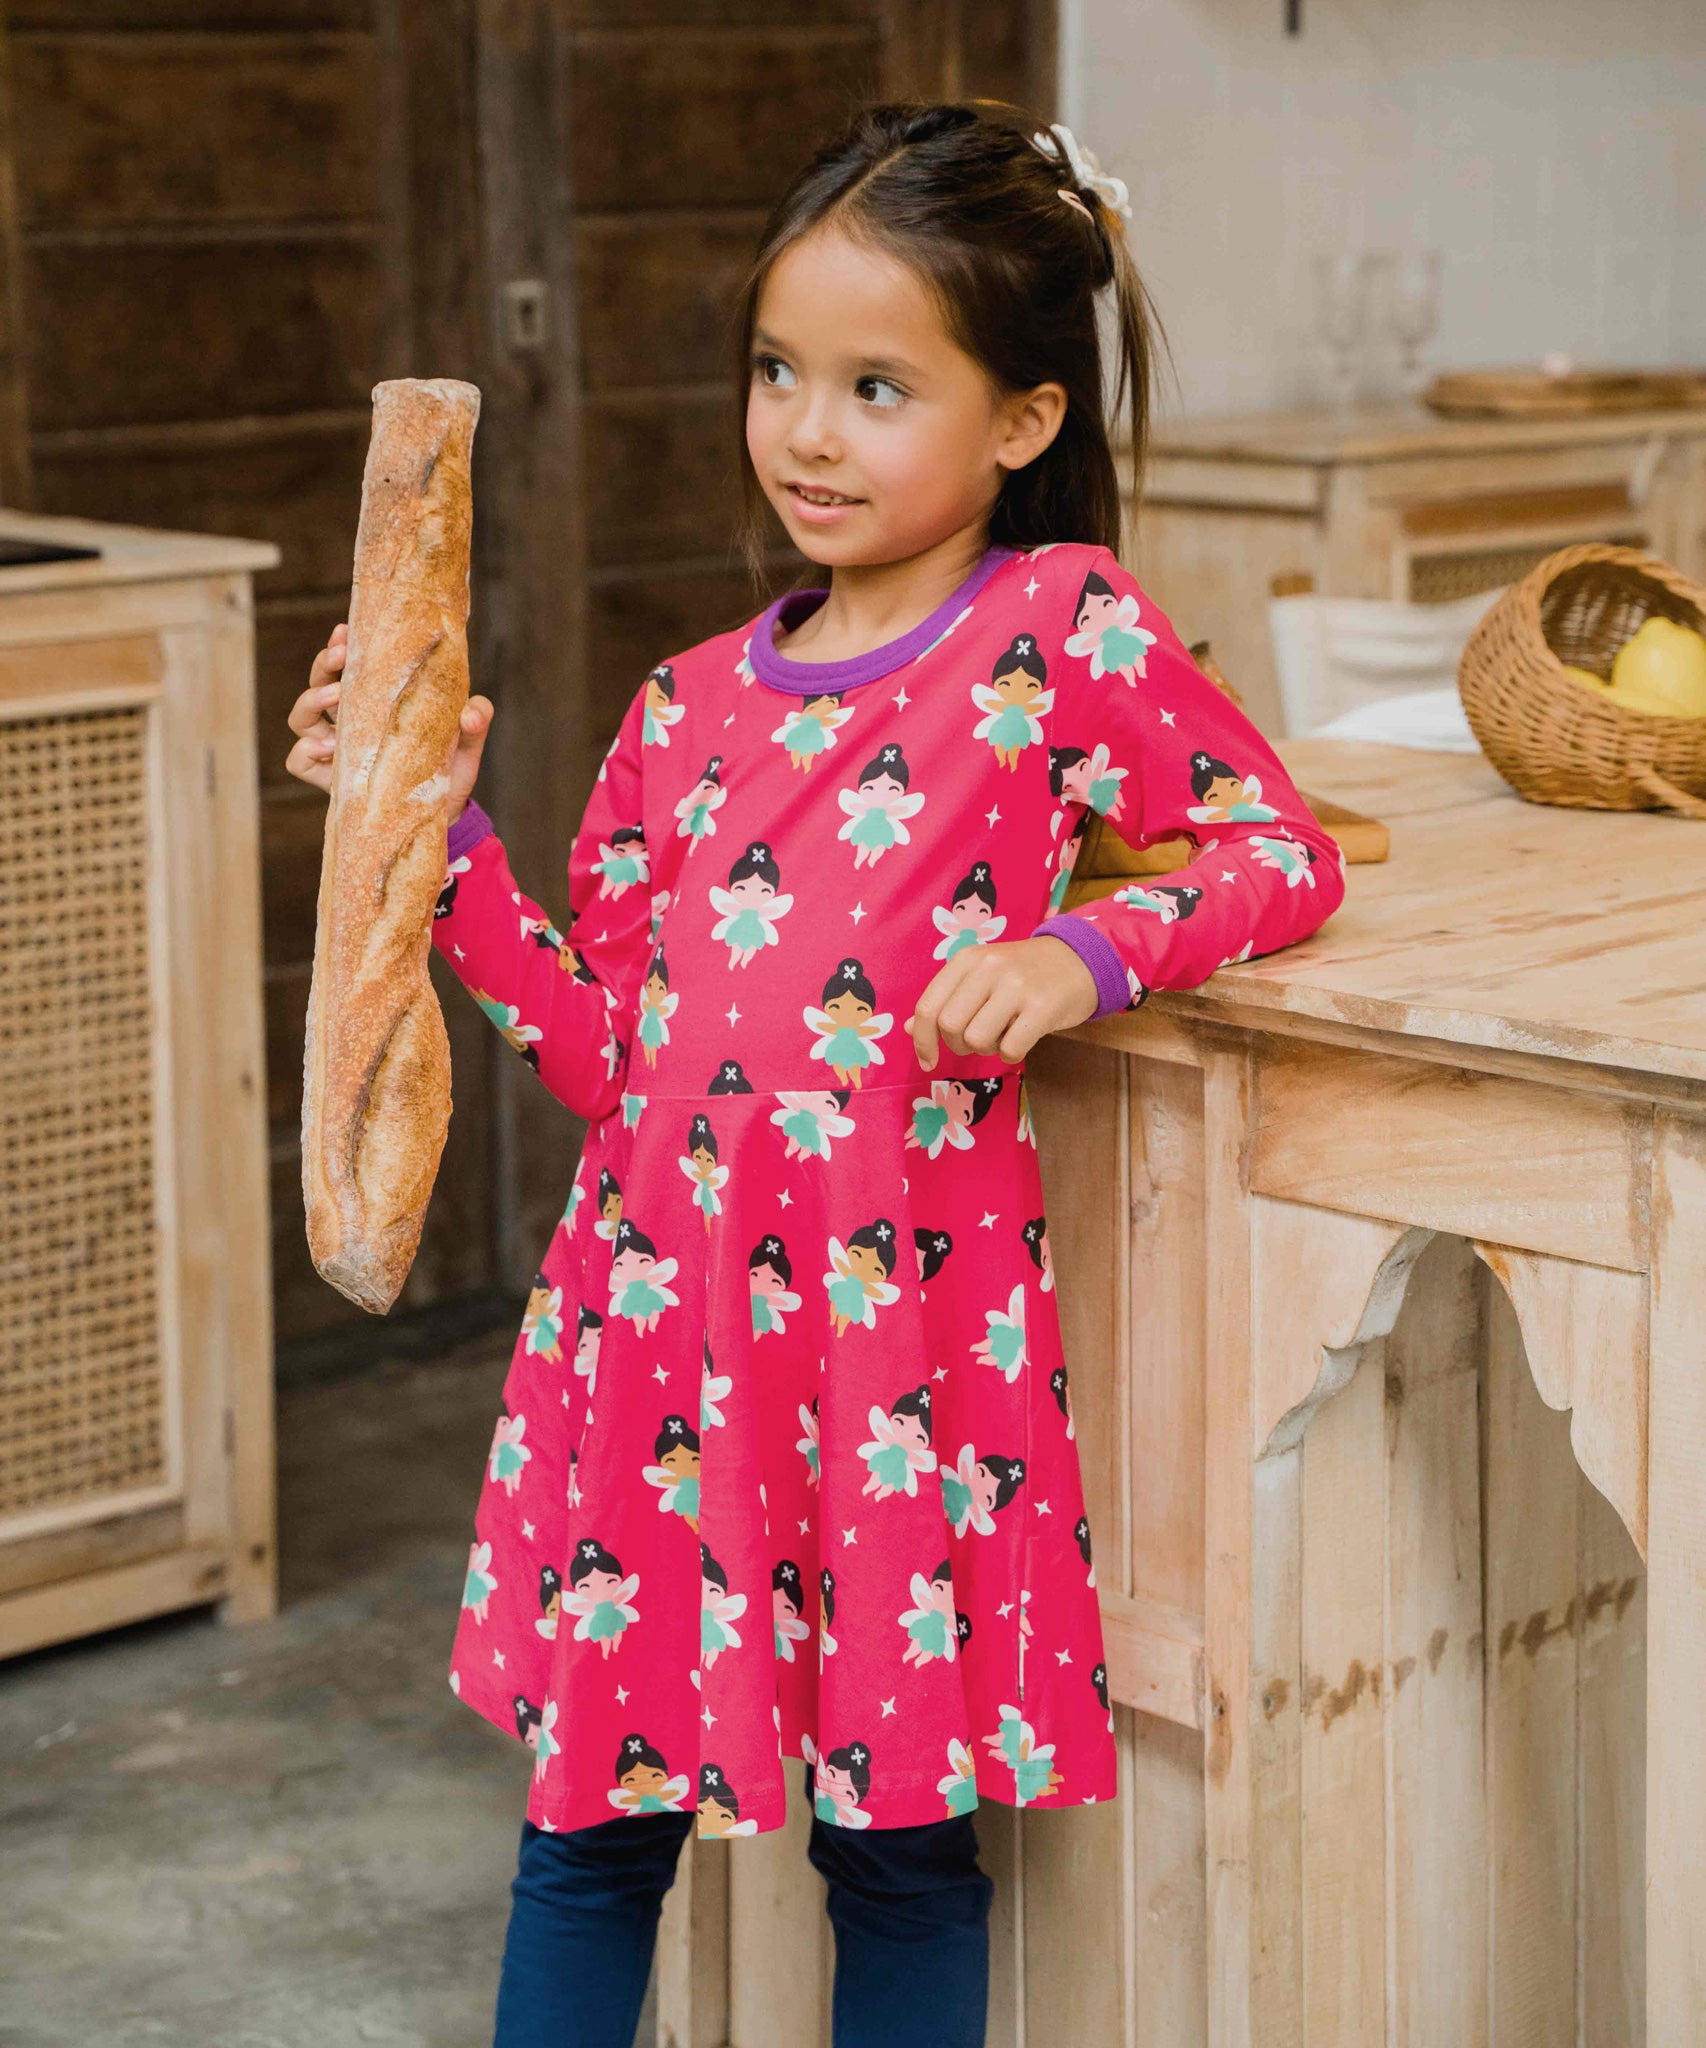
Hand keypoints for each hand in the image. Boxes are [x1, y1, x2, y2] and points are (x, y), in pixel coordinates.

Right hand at [284, 620, 495, 816]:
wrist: (446, 816)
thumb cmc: (449, 770)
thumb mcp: (467, 743)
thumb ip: (475, 720)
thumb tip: (470, 712)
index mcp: (374, 703)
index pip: (347, 667)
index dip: (339, 647)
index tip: (346, 632)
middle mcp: (349, 723)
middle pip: (317, 683)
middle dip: (324, 665)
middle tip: (343, 657)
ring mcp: (337, 752)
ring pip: (301, 718)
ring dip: (311, 700)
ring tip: (336, 696)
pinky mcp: (333, 782)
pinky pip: (298, 761)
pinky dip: (305, 750)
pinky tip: (326, 746)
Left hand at [904, 936, 1099, 1070]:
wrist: (1081, 960)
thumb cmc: (1024, 973)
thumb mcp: (981, 976)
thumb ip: (947, 999)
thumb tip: (910, 1029)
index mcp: (968, 959)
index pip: (928, 1007)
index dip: (922, 1041)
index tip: (929, 1061)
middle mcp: (989, 968)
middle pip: (950, 1026)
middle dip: (959, 1045)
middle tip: (979, 1039)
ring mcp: (1017, 986)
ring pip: (977, 1039)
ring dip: (987, 1049)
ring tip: (1004, 1034)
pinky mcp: (1043, 1007)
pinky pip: (1010, 1049)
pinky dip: (1011, 1053)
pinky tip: (1022, 1038)